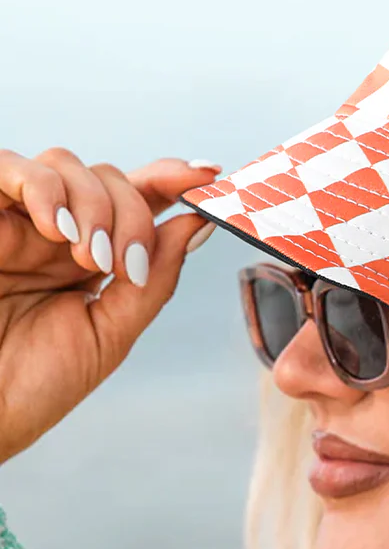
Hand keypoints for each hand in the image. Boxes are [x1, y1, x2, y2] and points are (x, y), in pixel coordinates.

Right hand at [0, 148, 221, 463]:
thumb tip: (199, 224)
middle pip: (109, 178)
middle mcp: (54, 233)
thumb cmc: (34, 385)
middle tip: (124, 266)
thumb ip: (155, 278)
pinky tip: (57, 229)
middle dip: (132, 213)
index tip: (208, 175)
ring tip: (88, 257)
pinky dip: (43, 187)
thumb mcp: (111, 333)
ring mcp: (16, 222)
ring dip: (93, 202)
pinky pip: (7, 166)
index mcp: (90, 259)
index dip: (172, 179)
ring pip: (64, 163)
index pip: (137, 200)